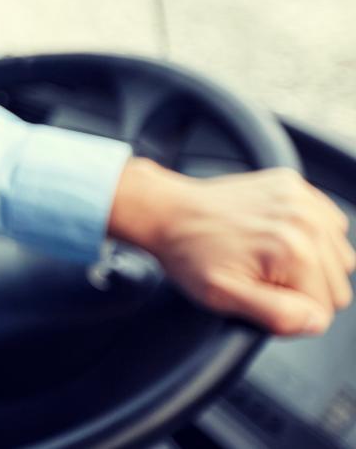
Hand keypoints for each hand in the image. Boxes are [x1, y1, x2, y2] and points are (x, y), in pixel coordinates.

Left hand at [108, 158, 355, 335]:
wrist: (167, 210)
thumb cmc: (189, 253)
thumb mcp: (224, 297)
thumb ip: (278, 315)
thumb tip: (315, 320)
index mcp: (295, 252)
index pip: (323, 310)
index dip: (290, 311)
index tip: (260, 294)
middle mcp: (306, 222)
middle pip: (336, 284)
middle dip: (302, 289)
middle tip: (260, 276)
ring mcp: (302, 200)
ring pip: (338, 257)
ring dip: (310, 264)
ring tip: (267, 257)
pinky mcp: (294, 185)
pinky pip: (330, 225)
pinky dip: (310, 236)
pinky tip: (277, 237)